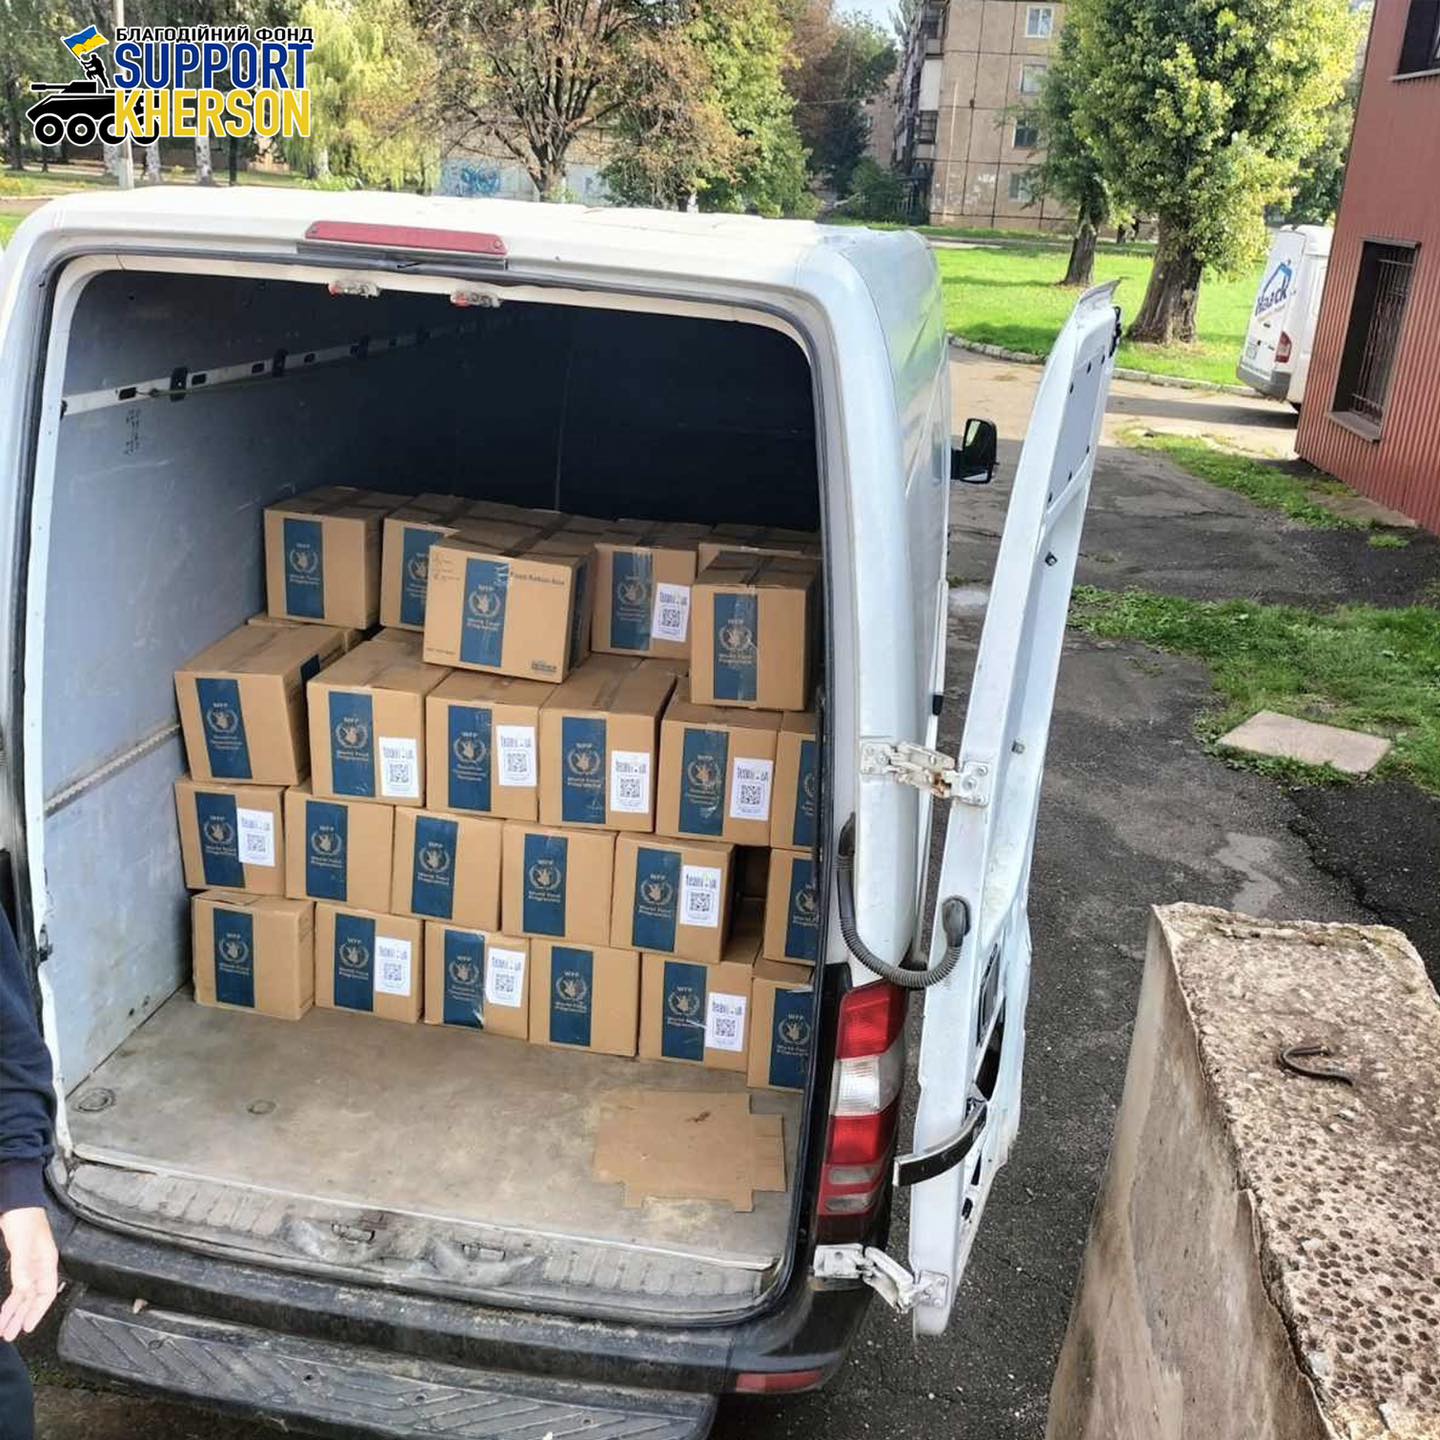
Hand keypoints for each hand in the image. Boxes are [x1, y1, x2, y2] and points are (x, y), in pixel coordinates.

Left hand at [0, 1207, 58, 1341]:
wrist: (17, 1203)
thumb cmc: (25, 1219)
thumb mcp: (22, 1243)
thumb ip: (23, 1267)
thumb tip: (24, 1290)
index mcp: (47, 1262)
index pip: (46, 1293)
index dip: (37, 1312)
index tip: (26, 1327)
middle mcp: (40, 1266)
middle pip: (33, 1298)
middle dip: (22, 1317)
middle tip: (10, 1334)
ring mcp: (30, 1265)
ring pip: (23, 1295)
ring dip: (14, 1312)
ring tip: (5, 1328)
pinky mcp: (20, 1262)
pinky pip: (17, 1287)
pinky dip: (11, 1300)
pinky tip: (6, 1309)